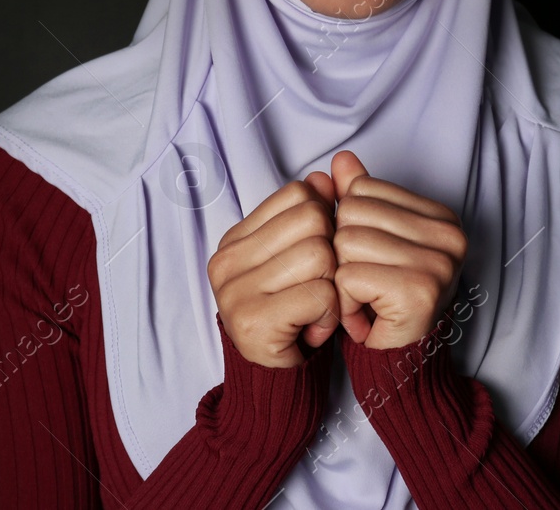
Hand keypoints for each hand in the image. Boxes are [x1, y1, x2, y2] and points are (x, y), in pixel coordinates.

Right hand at [207, 171, 340, 367]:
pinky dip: (330, 315)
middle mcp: (226, 261)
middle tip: (317, 289)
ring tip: (315, 310)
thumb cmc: (293, 316)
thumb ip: (310, 215)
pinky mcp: (253, 322)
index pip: (299, 194)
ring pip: (321, 255)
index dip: (324, 222)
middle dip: (332, 255)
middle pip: (314, 220)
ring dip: (333, 289)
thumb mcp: (300, 259)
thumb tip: (325, 177)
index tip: (314, 259)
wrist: (276, 381)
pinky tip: (313, 329)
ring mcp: (234, 291)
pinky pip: (322, 294)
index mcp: (234, 239)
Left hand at [329, 150, 467, 349]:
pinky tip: (364, 316)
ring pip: (346, 243)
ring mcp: (439, 263)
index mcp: (442, 216)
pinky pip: (348, 277)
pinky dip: (344, 301)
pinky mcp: (419, 291)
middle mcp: (449, 236)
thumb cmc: (385, 300)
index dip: (350, 226)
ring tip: (364, 301)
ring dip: (341, 280)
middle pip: (352, 214)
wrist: (402, 362)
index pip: (364, 190)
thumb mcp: (372, 240)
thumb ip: (359, 197)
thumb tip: (342, 160)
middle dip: (342, 253)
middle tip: (365, 285)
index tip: (371, 260)